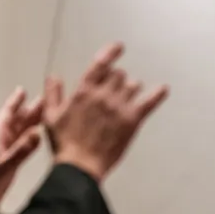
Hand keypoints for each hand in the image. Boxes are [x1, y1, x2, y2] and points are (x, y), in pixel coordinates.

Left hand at [0, 86, 44, 205]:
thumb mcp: (4, 164)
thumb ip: (21, 150)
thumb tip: (37, 134)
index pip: (6, 115)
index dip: (14, 103)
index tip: (22, 91)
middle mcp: (1, 142)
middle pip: (16, 122)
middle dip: (29, 111)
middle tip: (43, 100)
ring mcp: (5, 152)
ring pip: (20, 133)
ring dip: (31, 123)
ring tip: (45, 114)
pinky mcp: (10, 162)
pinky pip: (23, 146)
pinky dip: (31, 139)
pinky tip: (38, 137)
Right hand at [45, 44, 169, 181]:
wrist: (80, 166)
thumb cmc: (65, 144)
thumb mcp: (50, 116)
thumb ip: (53, 93)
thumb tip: (53, 77)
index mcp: (84, 91)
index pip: (100, 64)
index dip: (111, 52)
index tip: (119, 47)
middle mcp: (103, 95)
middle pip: (119, 75)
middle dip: (117, 80)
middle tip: (114, 90)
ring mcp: (119, 107)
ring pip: (133, 86)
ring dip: (131, 89)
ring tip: (127, 98)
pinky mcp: (132, 120)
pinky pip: (149, 102)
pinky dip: (158, 94)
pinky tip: (163, 89)